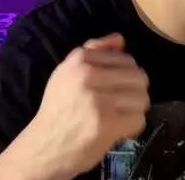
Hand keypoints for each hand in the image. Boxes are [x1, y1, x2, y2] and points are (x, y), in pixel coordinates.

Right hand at [21, 33, 149, 177]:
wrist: (43, 146)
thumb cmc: (59, 108)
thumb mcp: (68, 72)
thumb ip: (94, 51)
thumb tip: (120, 39)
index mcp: (80, 59)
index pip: (126, 60)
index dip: (127, 75)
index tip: (116, 88)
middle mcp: (88, 75)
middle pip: (138, 77)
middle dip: (136, 92)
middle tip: (123, 104)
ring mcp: (98, 100)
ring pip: (141, 98)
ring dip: (135, 110)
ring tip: (121, 116)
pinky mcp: (106, 123)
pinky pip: (138, 119)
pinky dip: (132, 126)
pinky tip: (119, 128)